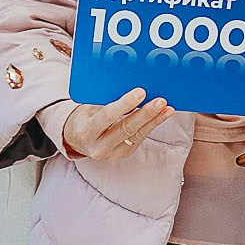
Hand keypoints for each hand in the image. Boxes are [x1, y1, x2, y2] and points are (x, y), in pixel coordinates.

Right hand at [58, 89, 172, 161]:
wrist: (76, 139)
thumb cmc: (84, 117)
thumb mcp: (89, 107)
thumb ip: (107, 101)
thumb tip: (133, 90)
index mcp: (86, 131)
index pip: (108, 115)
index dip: (125, 104)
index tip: (141, 92)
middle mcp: (98, 146)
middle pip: (126, 129)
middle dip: (146, 114)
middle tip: (160, 101)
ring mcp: (111, 154)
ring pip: (137, 135)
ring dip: (154, 121)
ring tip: (167, 109)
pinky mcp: (122, 154)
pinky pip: (139, 139)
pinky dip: (151, 126)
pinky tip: (161, 115)